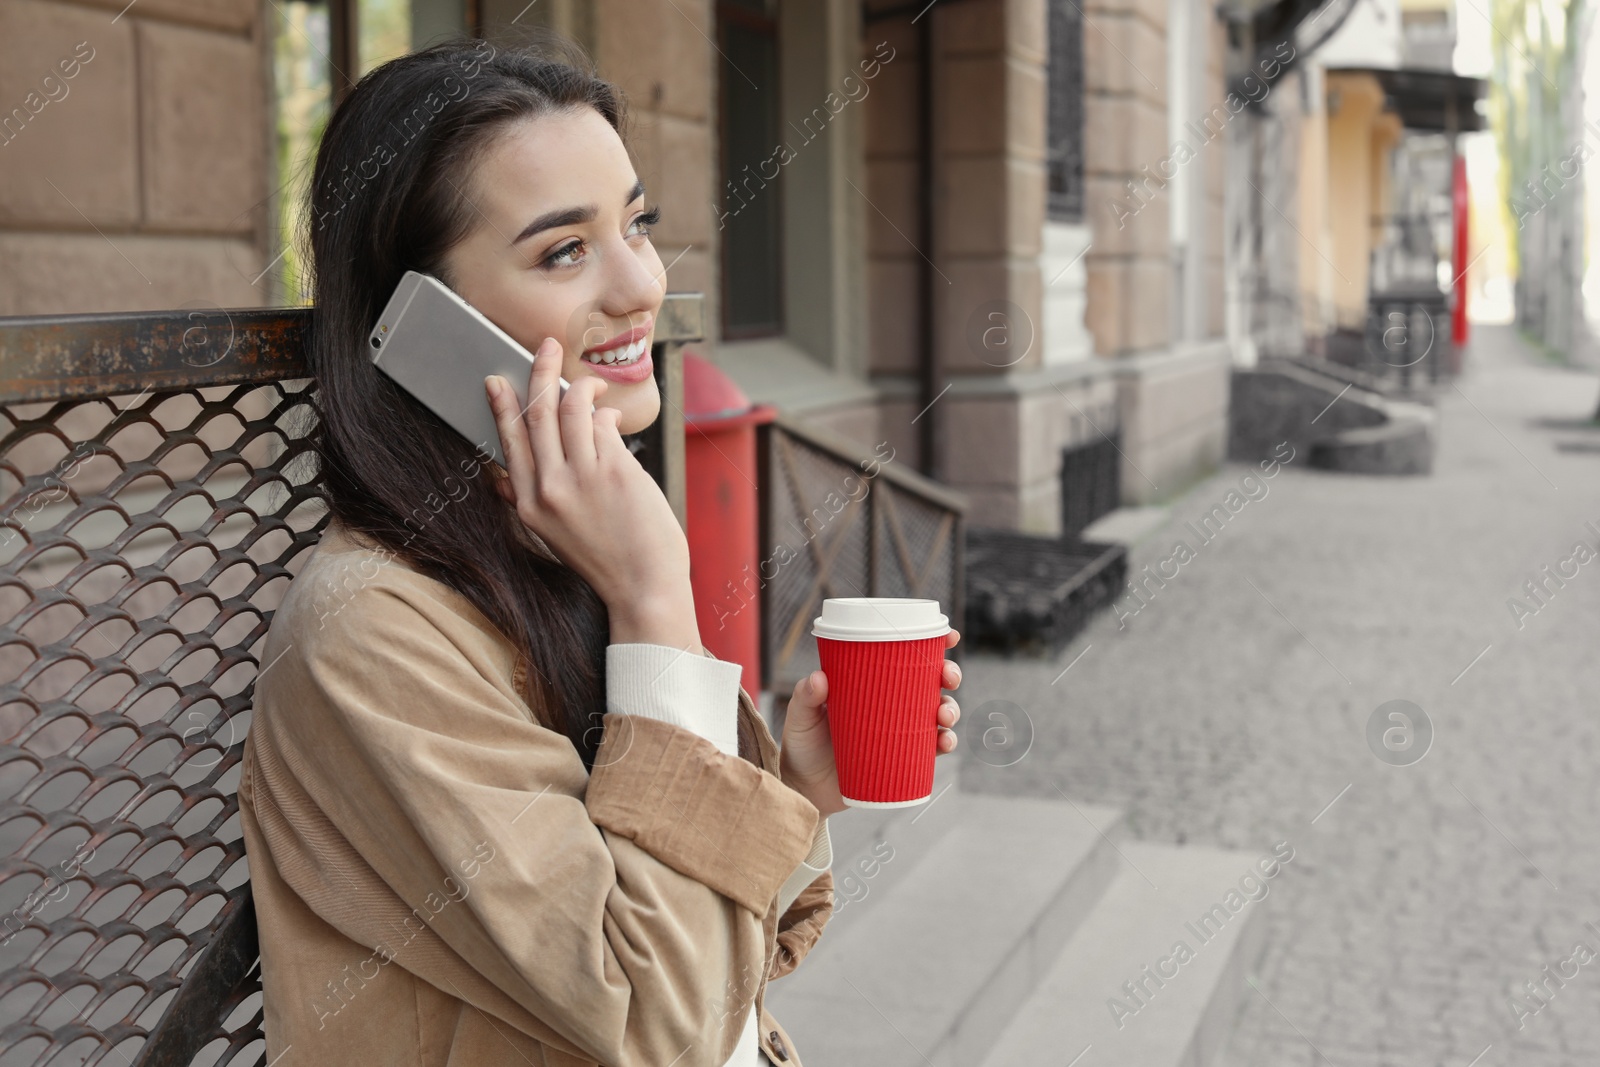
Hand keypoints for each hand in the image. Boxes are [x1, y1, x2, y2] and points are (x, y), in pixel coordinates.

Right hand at [485, 338, 699, 650]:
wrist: (643, 587)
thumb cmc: (608, 560)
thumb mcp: (555, 535)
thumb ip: (534, 500)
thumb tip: (508, 473)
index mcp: (531, 505)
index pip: (509, 441)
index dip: (503, 405)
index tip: (497, 380)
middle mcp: (550, 488)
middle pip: (537, 413)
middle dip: (541, 371)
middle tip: (546, 346)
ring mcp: (583, 477)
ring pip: (572, 409)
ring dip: (582, 386)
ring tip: (591, 383)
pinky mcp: (616, 470)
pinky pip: (606, 424)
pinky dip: (608, 415)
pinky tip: (613, 418)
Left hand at [779, 629, 962, 816]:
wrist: (804, 787)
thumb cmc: (801, 743)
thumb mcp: (801, 716)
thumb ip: (806, 697)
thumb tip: (819, 678)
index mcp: (872, 682)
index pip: (905, 657)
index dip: (933, 645)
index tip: (950, 637)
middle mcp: (892, 704)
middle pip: (931, 682)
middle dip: (949, 674)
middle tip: (947, 678)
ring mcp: (900, 731)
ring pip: (938, 713)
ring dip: (951, 709)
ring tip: (944, 716)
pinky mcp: (903, 757)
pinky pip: (932, 749)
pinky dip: (945, 743)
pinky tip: (944, 742)